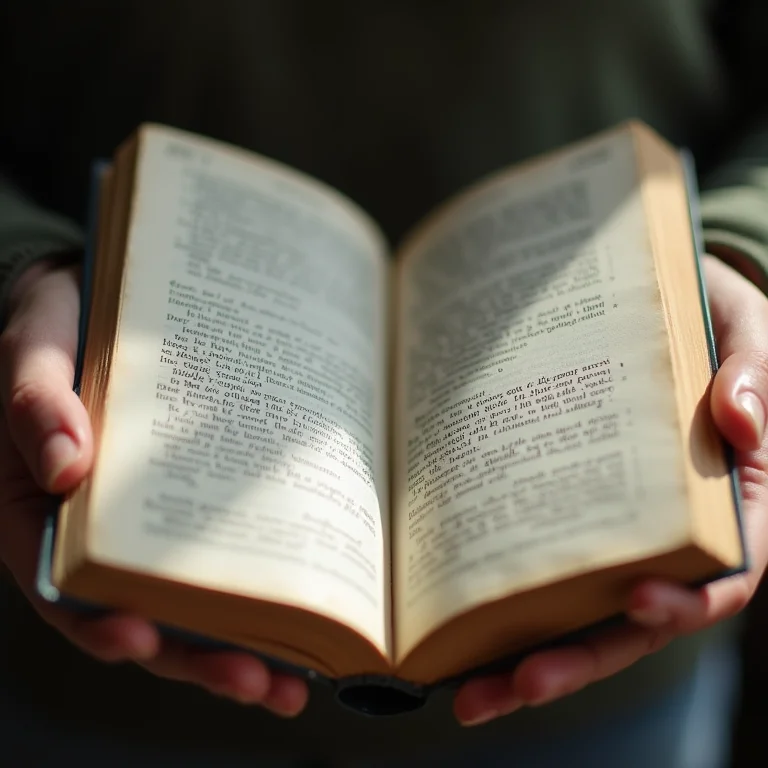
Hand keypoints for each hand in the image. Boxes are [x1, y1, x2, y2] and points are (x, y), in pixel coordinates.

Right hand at [0, 261, 306, 715]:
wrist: (101, 300)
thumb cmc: (57, 328)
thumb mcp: (33, 353)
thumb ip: (37, 403)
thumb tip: (64, 466)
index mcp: (40, 513)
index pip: (62, 586)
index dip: (99, 621)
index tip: (142, 639)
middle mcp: (97, 533)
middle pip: (139, 613)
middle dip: (195, 657)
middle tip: (255, 682)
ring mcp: (150, 523)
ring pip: (189, 601)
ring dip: (236, 647)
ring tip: (291, 681)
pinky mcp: (194, 500)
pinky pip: (221, 551)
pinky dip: (255, 587)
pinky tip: (301, 609)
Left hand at [454, 255, 767, 725]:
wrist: (664, 313)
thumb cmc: (713, 325)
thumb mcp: (742, 331)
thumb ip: (749, 370)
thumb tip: (738, 413)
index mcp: (737, 505)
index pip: (727, 573)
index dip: (688, 600)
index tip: (638, 601)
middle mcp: (677, 541)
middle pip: (637, 622)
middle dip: (580, 661)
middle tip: (516, 684)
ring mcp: (624, 540)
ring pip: (585, 618)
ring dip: (531, 661)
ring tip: (467, 691)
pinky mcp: (578, 525)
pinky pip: (549, 576)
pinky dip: (511, 610)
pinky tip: (459, 631)